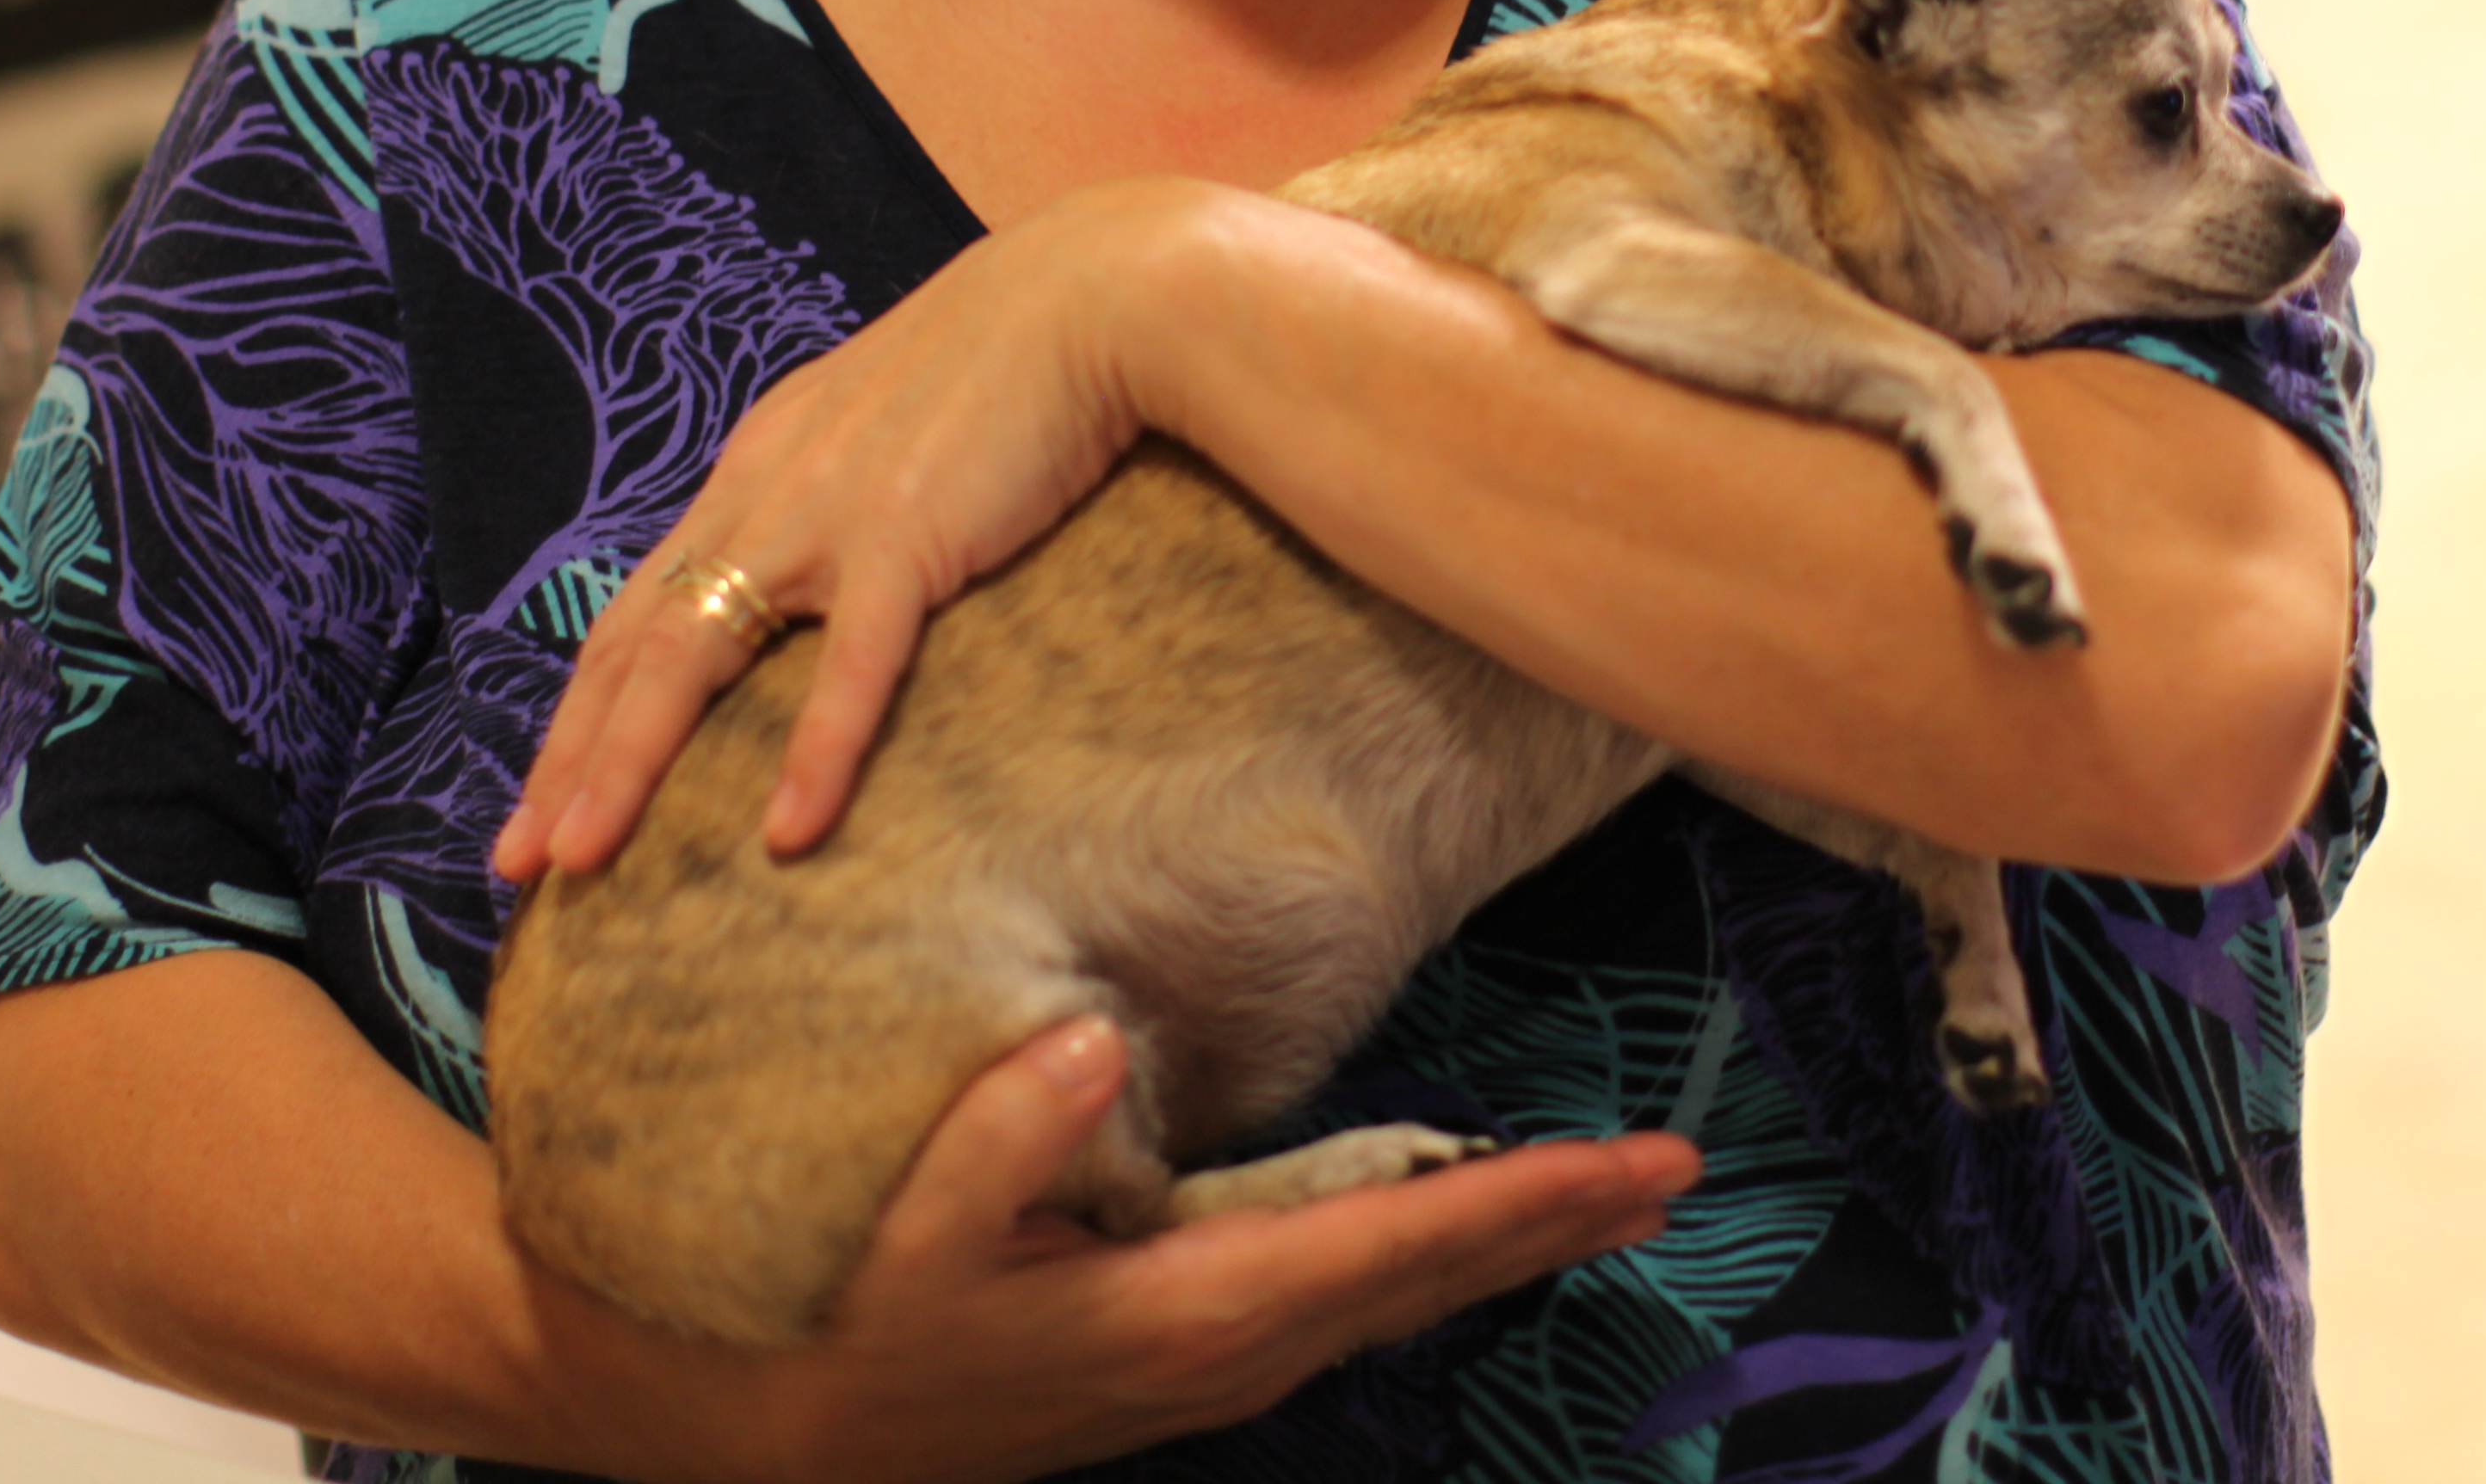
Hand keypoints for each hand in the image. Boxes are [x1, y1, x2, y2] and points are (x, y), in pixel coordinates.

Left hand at [494, 177, 1241, 882]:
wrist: (1095, 293)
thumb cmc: (1019, 356)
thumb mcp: (896, 421)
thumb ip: (853, 489)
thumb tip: (844, 572)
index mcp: (760, 465)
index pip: (640, 606)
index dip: (584, 707)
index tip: (544, 795)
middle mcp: (763, 490)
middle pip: (631, 643)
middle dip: (566, 757)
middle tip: (515, 862)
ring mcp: (825, 514)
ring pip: (689, 655)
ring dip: (624, 765)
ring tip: (578, 859)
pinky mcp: (908, 537)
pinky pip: (848, 665)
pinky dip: (813, 751)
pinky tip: (786, 830)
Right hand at [704, 1016, 1701, 1483]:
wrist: (808, 1437)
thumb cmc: (858, 1321)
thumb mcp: (908, 1228)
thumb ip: (1000, 1135)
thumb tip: (1094, 1048)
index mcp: (1191, 1314)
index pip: (1396, 1245)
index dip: (1521, 1202)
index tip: (1631, 1166)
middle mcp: (1233, 1346)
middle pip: (1430, 1275)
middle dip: (1557, 1221)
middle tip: (1677, 1168)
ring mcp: (1222, 1358)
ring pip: (1401, 1289)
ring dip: (1506, 1236)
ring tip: (1614, 1188)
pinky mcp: (1199, 1347)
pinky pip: (1352, 1292)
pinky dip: (1430, 1248)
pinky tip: (1468, 1219)